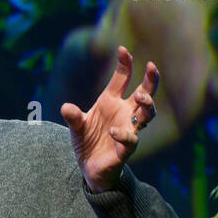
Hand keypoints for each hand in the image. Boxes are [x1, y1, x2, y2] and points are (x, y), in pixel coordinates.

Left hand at [60, 46, 157, 192]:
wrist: (90, 168)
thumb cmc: (88, 141)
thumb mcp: (77, 125)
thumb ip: (73, 116)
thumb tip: (66, 107)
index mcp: (111, 102)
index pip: (123, 79)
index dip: (125, 64)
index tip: (123, 49)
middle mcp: (124, 113)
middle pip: (145, 94)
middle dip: (150, 80)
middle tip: (151, 67)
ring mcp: (127, 130)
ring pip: (146, 115)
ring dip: (146, 105)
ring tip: (140, 96)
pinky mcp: (125, 149)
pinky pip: (130, 140)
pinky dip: (124, 135)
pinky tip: (115, 131)